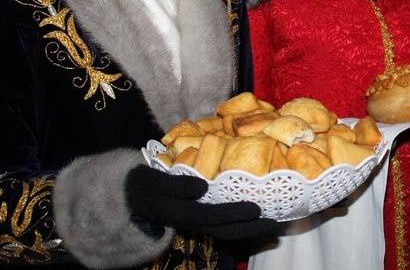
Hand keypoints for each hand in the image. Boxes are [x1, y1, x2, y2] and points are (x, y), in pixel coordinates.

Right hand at [125, 165, 278, 240]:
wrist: (130, 197)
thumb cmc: (145, 185)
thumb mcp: (154, 183)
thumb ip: (176, 186)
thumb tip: (201, 187)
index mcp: (183, 213)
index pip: (213, 217)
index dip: (235, 215)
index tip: (257, 209)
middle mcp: (193, 221)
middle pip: (225, 230)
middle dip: (250, 228)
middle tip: (275, 222)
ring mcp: (197, 222)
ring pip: (226, 231)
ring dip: (249, 229)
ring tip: (271, 223)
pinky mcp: (200, 218)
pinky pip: (223, 226)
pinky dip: (240, 224)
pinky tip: (256, 218)